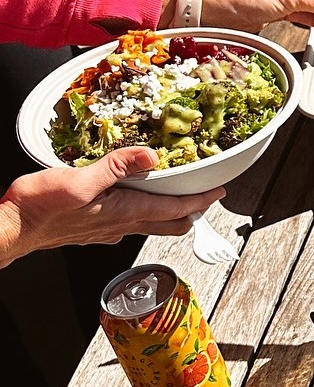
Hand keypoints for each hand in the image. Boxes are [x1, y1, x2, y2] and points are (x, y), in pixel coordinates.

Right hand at [0, 149, 224, 266]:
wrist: (11, 230)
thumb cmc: (38, 209)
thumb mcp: (78, 180)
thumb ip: (116, 167)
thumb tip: (151, 156)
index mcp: (126, 211)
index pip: (177, 209)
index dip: (202, 200)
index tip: (220, 192)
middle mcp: (122, 225)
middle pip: (172, 222)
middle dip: (193, 209)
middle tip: (206, 195)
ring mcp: (109, 230)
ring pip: (153, 223)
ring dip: (170, 211)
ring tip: (179, 194)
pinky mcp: (95, 230)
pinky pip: (131, 223)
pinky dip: (146, 211)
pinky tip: (137, 201)